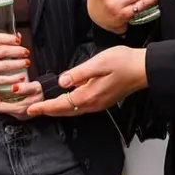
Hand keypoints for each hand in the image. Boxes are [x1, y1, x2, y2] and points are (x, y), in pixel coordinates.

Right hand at [0, 30, 31, 92]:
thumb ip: (2, 42)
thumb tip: (18, 36)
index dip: (8, 38)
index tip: (19, 40)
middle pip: (2, 51)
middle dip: (17, 51)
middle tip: (26, 52)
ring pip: (4, 65)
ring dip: (18, 64)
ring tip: (26, 63)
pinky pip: (2, 79)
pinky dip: (13, 78)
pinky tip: (21, 77)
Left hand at [0, 82, 42, 115]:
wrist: (54, 96)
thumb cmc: (46, 91)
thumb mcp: (35, 87)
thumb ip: (24, 88)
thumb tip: (13, 88)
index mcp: (19, 109)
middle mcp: (19, 114)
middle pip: (0, 108)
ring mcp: (21, 115)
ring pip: (5, 109)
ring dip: (2, 99)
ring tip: (3, 90)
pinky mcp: (23, 114)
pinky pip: (11, 108)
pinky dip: (8, 101)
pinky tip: (10, 94)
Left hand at [27, 46, 146, 117]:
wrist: (144, 69)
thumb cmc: (124, 62)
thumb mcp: (99, 63)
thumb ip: (78, 73)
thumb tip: (62, 81)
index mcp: (89, 95)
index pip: (61, 104)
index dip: (44, 107)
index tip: (31, 109)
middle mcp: (92, 104)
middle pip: (65, 110)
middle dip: (47, 111)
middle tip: (31, 110)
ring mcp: (98, 103)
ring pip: (72, 110)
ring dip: (56, 109)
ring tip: (43, 107)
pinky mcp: (102, 100)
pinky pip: (80, 106)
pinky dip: (67, 106)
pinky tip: (64, 100)